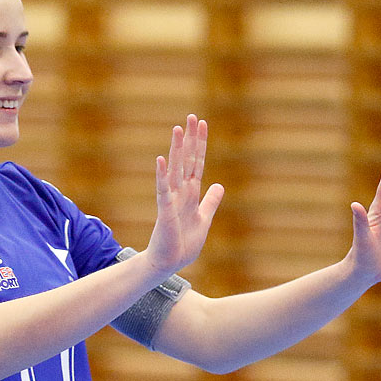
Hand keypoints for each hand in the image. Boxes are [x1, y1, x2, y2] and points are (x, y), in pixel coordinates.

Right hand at [142, 114, 224, 277]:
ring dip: (177, 149)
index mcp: (191, 193)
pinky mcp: (165, 211)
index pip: (197, 162)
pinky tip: (161, 159)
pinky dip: (162, 175)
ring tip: (178, 129)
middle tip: (192, 117)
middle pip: (187, 160)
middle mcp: (181, 192)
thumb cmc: (183, 243)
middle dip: (190, 139)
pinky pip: (163, 190)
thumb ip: (211, 201)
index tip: (203, 123)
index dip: (201, 143)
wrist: (169, 263)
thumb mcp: (204, 219)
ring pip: (175, 169)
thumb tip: (219, 186)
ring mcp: (172, 199)